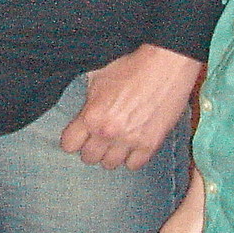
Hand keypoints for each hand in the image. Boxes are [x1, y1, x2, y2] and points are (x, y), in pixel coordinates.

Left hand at [60, 43, 201, 169]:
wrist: (165, 66)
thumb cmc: (130, 66)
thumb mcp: (97, 77)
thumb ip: (87, 100)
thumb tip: (80, 110)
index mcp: (92, 115)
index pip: (68, 145)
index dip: (72, 139)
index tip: (77, 134)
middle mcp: (108, 133)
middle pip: (89, 158)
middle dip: (90, 147)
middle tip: (96, 138)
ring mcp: (130, 141)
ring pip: (110, 165)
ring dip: (110, 154)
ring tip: (114, 143)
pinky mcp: (151, 145)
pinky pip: (134, 166)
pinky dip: (131, 157)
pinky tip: (131, 145)